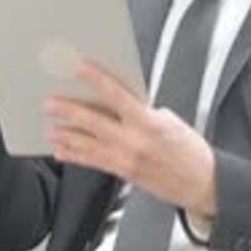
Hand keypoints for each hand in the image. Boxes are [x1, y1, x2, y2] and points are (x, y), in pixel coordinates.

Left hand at [45, 60, 216, 216]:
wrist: (201, 183)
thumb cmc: (189, 150)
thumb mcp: (170, 121)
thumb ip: (142, 111)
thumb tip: (116, 100)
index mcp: (149, 123)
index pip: (117, 96)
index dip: (96, 80)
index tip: (79, 67)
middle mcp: (134, 142)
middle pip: (93, 121)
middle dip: (68, 110)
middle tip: (49, 102)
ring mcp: (125, 159)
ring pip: (87, 144)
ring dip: (65, 135)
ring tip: (49, 127)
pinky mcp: (122, 173)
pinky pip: (92, 162)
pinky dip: (74, 155)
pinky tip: (62, 150)